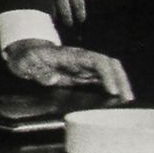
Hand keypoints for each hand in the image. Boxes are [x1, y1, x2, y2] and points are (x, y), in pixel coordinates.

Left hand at [2, 38, 133, 101]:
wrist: (26, 54)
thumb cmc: (27, 59)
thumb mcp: (26, 64)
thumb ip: (38, 71)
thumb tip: (51, 79)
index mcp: (70, 56)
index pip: (96, 61)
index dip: (107, 75)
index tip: (112, 90)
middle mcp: (82, 59)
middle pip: (109, 64)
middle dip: (121, 79)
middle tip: (127, 98)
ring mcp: (84, 66)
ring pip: (110, 70)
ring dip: (121, 82)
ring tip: (127, 99)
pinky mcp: (84, 73)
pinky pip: (104, 77)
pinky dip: (113, 85)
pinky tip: (117, 97)